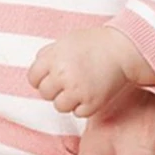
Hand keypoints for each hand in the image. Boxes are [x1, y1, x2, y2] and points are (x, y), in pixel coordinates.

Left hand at [28, 27, 154, 116]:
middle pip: (45, 93)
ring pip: (59, 106)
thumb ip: (48, 55)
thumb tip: (37, 71)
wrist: (121, 50)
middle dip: (54, 90)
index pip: (33, 78)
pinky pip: (78, 113)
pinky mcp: (91, 103)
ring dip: (68, 100)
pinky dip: (84, 106)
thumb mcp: (66, 41)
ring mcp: (77, 90)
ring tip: (80, 88)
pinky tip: (92, 92)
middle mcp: (62, 74)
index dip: (41, 79)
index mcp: (53, 58)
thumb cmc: (94, 44)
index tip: (52, 77)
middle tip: (68, 82)